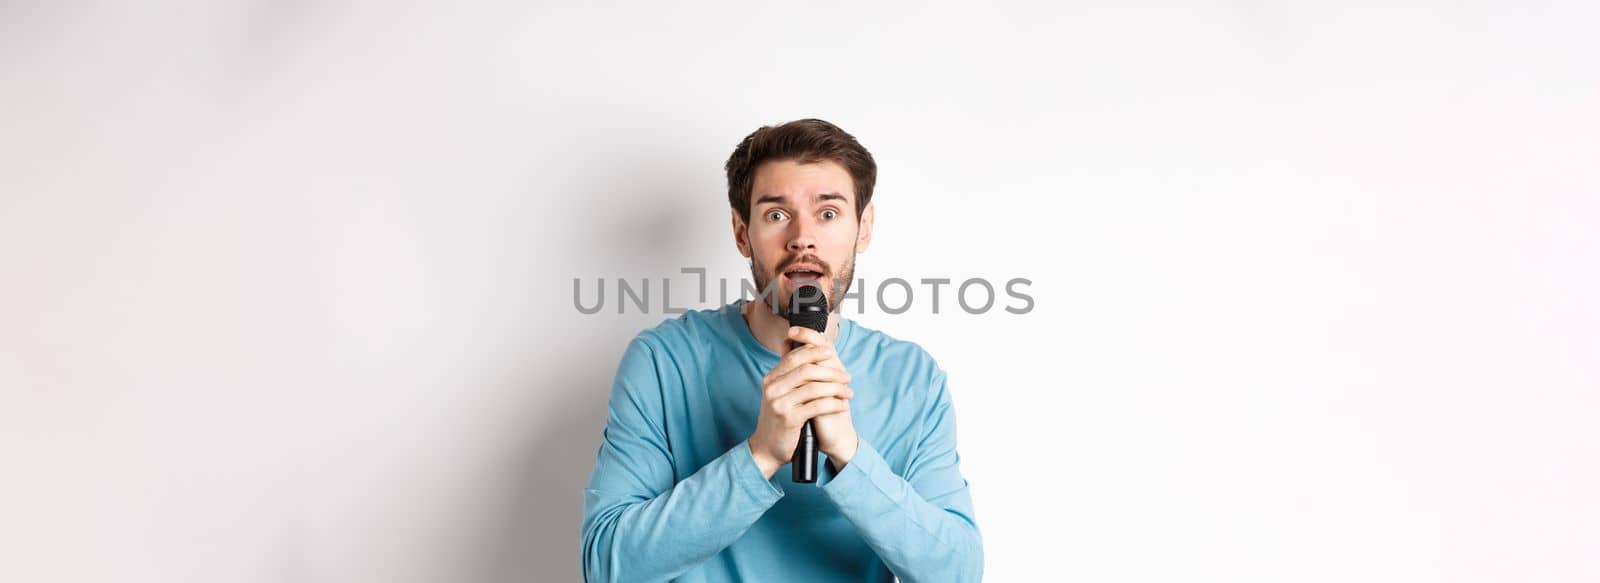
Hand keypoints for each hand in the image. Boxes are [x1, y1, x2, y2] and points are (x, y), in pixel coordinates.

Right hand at [747, 326, 855, 477]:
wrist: (766, 448)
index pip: (793, 357)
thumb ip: (788, 375)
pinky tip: (842, 405)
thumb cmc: (778, 420)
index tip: (831, 352)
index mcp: (770, 379)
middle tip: (846, 376)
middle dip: (831, 371)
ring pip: (814, 388)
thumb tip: (799, 348)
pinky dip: (834, 404)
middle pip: (806, 370)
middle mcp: (773, 388)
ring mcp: (780, 403)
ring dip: (836, 388)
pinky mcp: (790, 419)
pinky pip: (818, 406)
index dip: (814, 352)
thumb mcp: (778, 394)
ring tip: (848, 392)